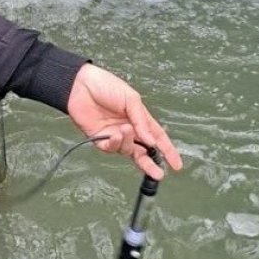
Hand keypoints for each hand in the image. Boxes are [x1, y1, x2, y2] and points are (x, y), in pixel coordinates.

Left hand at [65, 64, 182, 178]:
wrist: (81, 84)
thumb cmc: (106, 86)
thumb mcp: (131, 99)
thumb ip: (142, 121)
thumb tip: (152, 142)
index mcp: (140, 119)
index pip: (157, 138)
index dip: (167, 151)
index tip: (176, 164)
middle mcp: (129, 130)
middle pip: (142, 152)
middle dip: (151, 164)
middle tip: (158, 174)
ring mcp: (114, 135)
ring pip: (127, 150)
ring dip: (129, 142)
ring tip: (125, 128)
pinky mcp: (99, 138)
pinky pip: (110, 148)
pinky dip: (115, 143)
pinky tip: (115, 134)